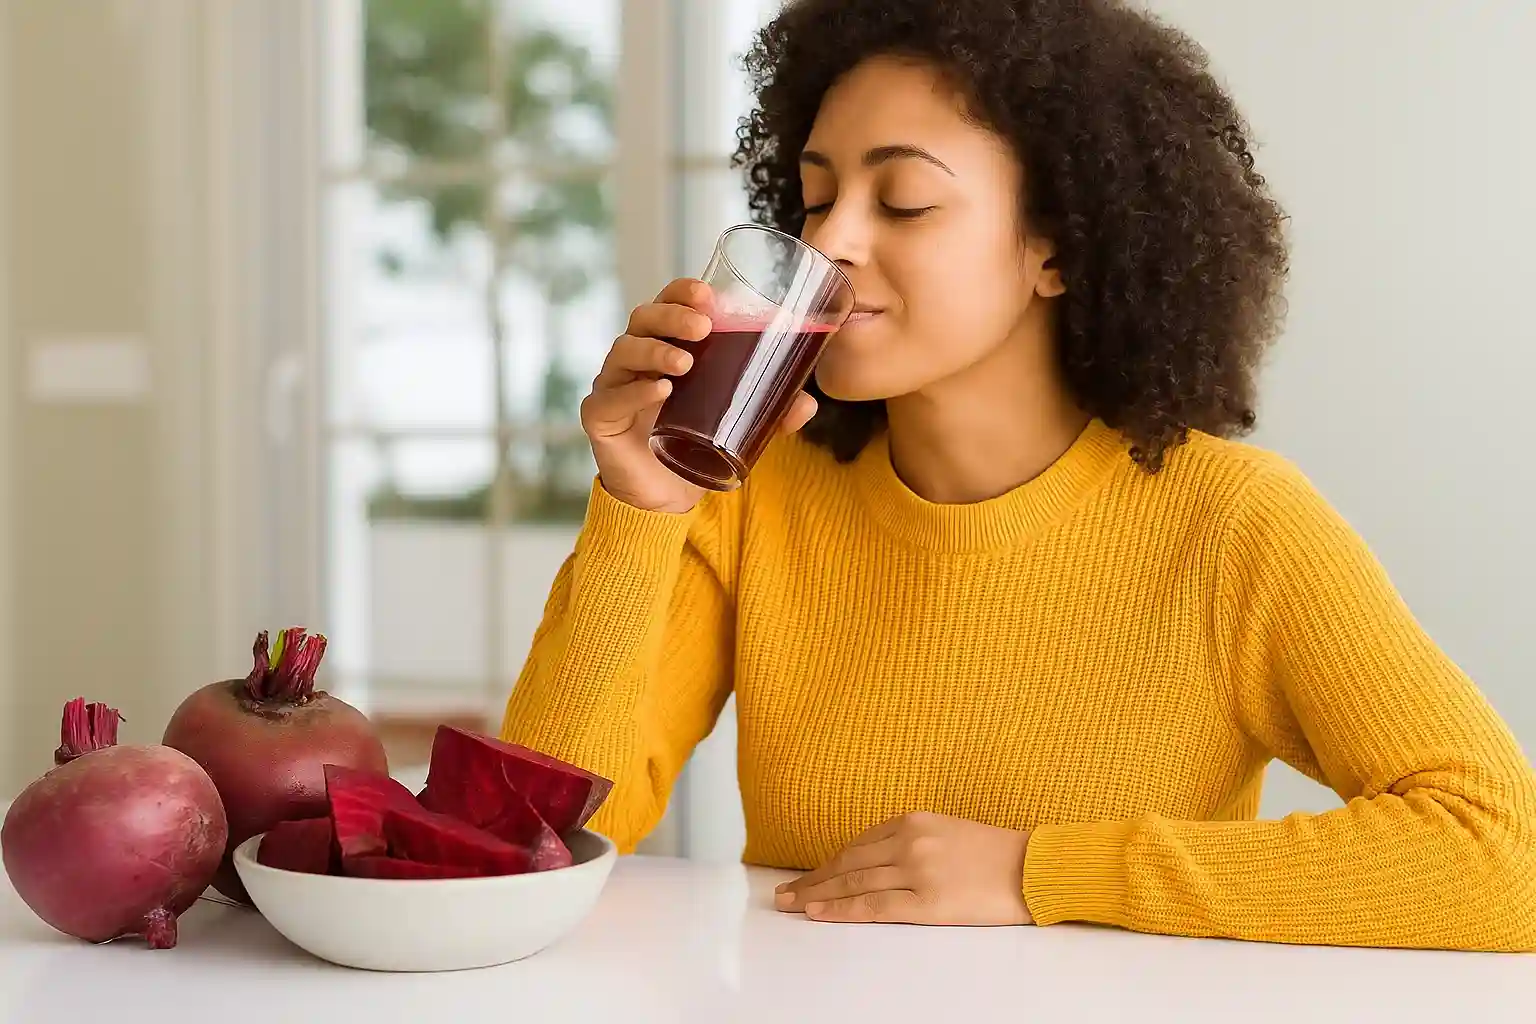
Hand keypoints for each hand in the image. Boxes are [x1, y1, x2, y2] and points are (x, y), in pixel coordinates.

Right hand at [581, 278, 818, 513]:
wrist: (664, 496)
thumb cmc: (695, 445)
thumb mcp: (738, 426)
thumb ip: (771, 414)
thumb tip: (808, 403)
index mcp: (665, 347)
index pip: (667, 304)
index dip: (681, 292)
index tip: (709, 294)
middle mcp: (635, 359)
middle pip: (643, 319)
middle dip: (672, 315)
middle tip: (703, 327)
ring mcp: (614, 385)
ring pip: (624, 350)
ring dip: (656, 350)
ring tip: (685, 362)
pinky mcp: (600, 417)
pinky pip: (609, 398)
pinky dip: (635, 392)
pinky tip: (659, 392)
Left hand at [774, 811, 1032, 924]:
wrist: (1032, 870)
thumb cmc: (994, 853)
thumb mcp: (946, 830)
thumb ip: (911, 840)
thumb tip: (875, 860)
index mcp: (913, 820)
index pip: (857, 844)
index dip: (829, 862)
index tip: (809, 874)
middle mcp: (909, 841)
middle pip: (848, 863)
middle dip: (813, 878)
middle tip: (785, 891)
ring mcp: (916, 872)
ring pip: (853, 884)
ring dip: (817, 895)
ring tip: (792, 905)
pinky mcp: (927, 903)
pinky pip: (873, 908)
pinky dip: (840, 910)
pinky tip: (818, 914)